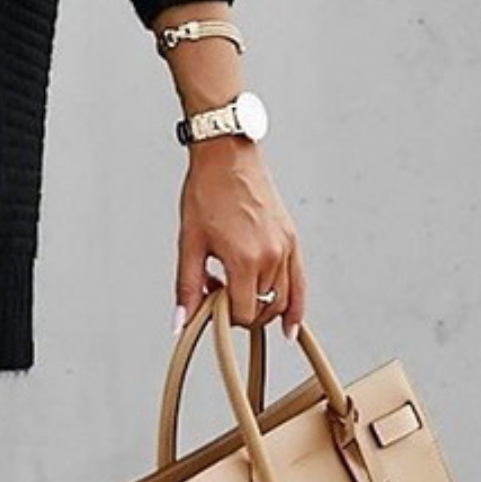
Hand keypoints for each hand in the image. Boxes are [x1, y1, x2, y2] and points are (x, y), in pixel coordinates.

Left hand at [174, 137, 307, 340]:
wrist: (226, 155)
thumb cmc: (207, 190)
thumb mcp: (189, 242)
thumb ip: (187, 287)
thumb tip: (180, 322)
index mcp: (244, 259)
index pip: (243, 313)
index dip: (224, 317)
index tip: (210, 303)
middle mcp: (271, 256)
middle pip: (263, 309)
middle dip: (241, 312)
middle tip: (220, 296)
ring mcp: (285, 248)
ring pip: (282, 300)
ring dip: (261, 307)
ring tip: (239, 292)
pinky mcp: (292, 239)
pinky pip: (300, 283)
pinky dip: (296, 307)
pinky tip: (289, 326)